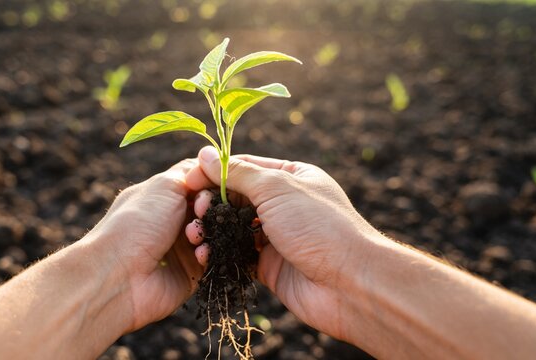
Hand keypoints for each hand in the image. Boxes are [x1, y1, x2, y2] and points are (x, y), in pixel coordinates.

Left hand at [81, 159, 203, 331]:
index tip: (207, 190)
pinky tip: (199, 255)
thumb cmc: (137, 223)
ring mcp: (180, 250)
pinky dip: (208, 255)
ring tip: (194, 237)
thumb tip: (210, 165)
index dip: (208, 186)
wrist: (118, 274)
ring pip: (212, 235)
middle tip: (202, 212)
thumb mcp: (164, 185)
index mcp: (161, 199)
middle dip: (210, 210)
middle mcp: (171, 223)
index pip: (198, 186)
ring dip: (208, 232)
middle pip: (208, 210)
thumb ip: (191, 172)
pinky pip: (210, 261)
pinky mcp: (188, 275)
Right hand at [184, 147, 385, 339]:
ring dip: (213, 230)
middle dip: (212, 203)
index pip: (245, 167)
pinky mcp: (269, 265)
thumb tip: (204, 155)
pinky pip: (237, 254)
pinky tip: (203, 254)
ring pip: (234, 228)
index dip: (214, 172)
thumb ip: (238, 173)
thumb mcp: (276, 189)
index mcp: (291, 176)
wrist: (349, 283)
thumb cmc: (317, 225)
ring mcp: (276, 235)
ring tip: (194, 234)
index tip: (187, 180)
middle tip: (192, 211)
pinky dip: (220, 253)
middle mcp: (283, 204)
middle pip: (236, 197)